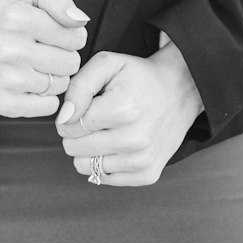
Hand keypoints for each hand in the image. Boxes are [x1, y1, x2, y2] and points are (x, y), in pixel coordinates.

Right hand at [0, 0, 88, 117]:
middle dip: (66, 55)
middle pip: (70, 62)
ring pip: (60, 84)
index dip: (73, 35)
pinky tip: (34, 84)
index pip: (74, 35)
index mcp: (18, 17)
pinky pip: (48, 106)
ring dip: (56, 76)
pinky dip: (47, 97)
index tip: (62, 34)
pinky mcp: (4, 103)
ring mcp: (8, 78)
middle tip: (50, 50)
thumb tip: (80, 19)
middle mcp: (12, 48)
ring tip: (40, 66)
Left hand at [55, 39, 202, 185]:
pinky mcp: (147, 175)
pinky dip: (104, 162)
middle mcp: (134, 140)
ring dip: (88, 149)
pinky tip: (116, 144)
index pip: (70, 125)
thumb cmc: (138, 76)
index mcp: (122, 109)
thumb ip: (79, 86)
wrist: (179, 90)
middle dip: (76, 132)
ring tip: (104, 131)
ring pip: (85, 167)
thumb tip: (64, 118)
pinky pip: (104, 178)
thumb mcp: (107, 63)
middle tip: (93, 118)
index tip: (82, 106)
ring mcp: (142, 161)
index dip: (69, 114)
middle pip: (74, 148)